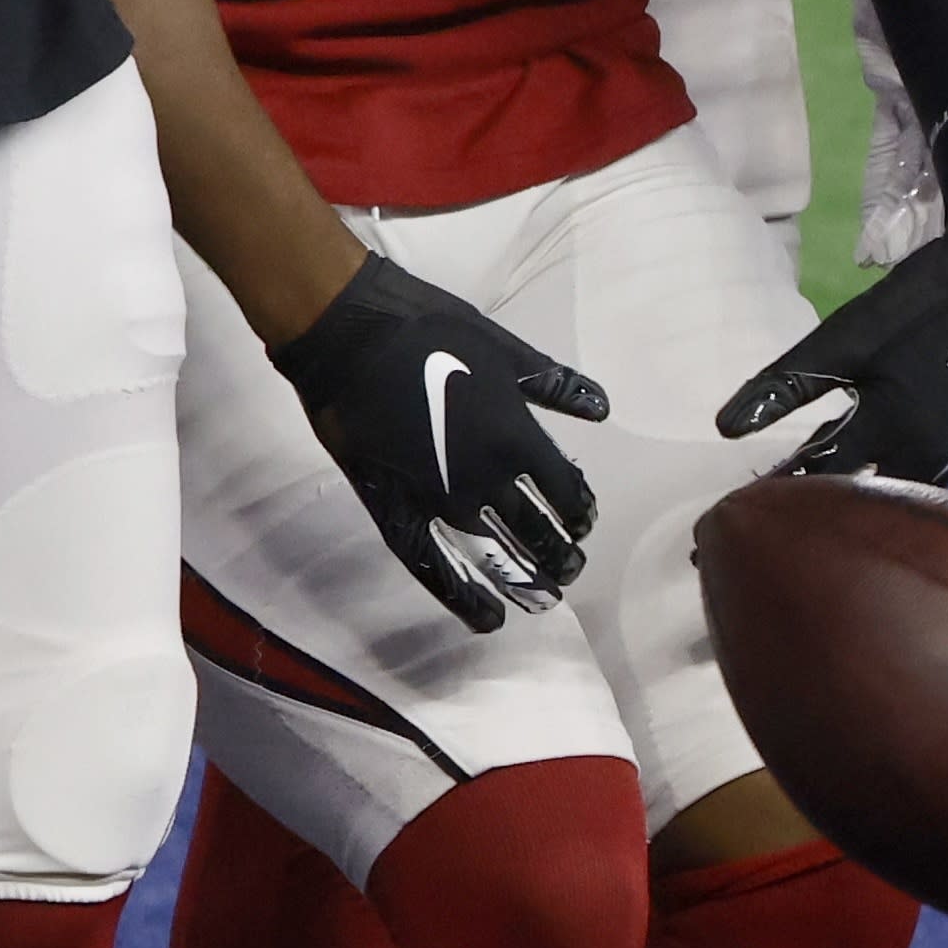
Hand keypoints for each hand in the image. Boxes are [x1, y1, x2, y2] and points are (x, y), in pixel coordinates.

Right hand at [262, 246, 605, 632]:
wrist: (346, 334)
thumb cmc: (427, 329)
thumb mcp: (503, 347)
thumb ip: (553, 385)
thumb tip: (601, 409)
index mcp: (517, 439)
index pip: (565, 492)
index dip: (579, 511)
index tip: (583, 520)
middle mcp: (485, 480)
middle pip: (536, 531)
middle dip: (559, 553)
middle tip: (571, 568)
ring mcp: (438, 500)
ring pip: (494, 555)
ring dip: (524, 580)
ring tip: (546, 601)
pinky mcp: (394, 508)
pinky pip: (432, 565)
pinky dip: (461, 597)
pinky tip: (486, 618)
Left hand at [722, 224, 947, 491]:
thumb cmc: (914, 308)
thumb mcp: (842, 339)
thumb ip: (785, 385)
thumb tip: (725, 426)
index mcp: (890, 431)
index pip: (819, 480)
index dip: (777, 495)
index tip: (736, 516)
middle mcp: (926, 458)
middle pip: (857, 502)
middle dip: (813, 511)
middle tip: (763, 526)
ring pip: (889, 498)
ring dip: (850, 504)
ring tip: (803, 517)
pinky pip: (915, 483)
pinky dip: (882, 488)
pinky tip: (857, 488)